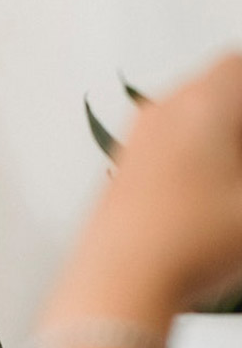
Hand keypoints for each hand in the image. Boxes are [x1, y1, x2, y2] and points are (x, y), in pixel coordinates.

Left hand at [45, 55, 241, 327]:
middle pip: (214, 89)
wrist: (118, 282)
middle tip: (239, 160)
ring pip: (188, 119)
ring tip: (230, 183)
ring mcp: (136, 144)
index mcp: (202, 104)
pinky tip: (208, 197)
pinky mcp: (122, 174)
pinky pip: (166, 147)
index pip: (238, 66)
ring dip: (218, 138)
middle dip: (238, 115)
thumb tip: (238, 177)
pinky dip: (194, 158)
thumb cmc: (189, 242)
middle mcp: (161, 114)